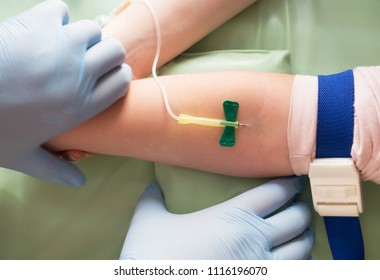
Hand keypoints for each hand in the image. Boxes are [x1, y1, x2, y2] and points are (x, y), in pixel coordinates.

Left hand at [0, 0, 130, 185]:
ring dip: (81, 35)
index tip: (106, 76)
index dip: (118, 76)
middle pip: (115, 51)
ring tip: (63, 44)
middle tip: (86, 59)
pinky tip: (41, 29)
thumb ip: (55, 170)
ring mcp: (61, 46)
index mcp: (81, 104)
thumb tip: (79, 183)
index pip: (122, 81)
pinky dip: (55, 17)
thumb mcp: (22, 156)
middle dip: (105, 53)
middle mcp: (79, 73)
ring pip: (92, 29)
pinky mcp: (39, 22)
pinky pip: (61, 10)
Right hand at [120, 177, 313, 259]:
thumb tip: (151, 185)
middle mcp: (255, 238)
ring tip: (303, 233)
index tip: (293, 181)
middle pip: (295, 218)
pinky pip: (297, 272)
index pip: (273, 193)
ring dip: (305, 238)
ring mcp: (263, 266)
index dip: (288, 185)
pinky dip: (302, 264)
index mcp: (233, 216)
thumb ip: (152, 200)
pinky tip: (297, 260)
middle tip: (300, 206)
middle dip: (301, 210)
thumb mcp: (148, 221)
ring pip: (302, 248)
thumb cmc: (155, 255)